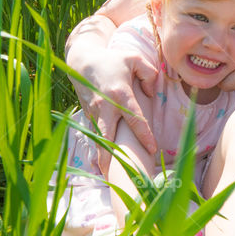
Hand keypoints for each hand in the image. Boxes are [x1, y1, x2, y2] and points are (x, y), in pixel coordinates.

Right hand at [70, 45, 157, 169]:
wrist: (82, 61)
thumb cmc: (112, 60)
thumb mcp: (134, 59)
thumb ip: (150, 74)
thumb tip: (152, 93)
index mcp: (120, 94)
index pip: (135, 119)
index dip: (144, 135)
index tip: (152, 149)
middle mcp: (105, 107)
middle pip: (108, 137)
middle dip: (111, 157)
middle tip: (118, 175)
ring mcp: (94, 112)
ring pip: (99, 139)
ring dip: (102, 157)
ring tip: (108, 176)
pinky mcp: (88, 115)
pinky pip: (95, 134)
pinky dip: (98, 148)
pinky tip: (102, 164)